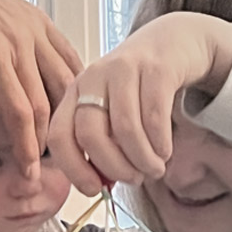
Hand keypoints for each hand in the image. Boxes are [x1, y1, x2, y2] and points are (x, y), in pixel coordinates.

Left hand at [0, 0, 81, 174]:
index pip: (19, 112)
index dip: (27, 147)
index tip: (29, 172)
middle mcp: (20, 42)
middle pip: (46, 102)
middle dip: (48, 140)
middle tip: (46, 167)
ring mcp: (34, 29)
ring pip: (64, 80)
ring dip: (66, 113)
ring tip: (63, 141)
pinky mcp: (40, 21)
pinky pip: (67, 55)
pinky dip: (73, 82)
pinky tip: (71, 103)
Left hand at [48, 12, 231, 195]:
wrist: (172, 41)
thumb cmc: (135, 89)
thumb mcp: (109, 111)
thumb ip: (100, 144)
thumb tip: (99, 185)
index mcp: (72, 94)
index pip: (59, 136)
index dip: (73, 169)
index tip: (92, 189)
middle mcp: (91, 79)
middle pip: (90, 135)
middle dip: (113, 168)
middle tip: (133, 180)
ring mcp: (122, 70)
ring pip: (125, 129)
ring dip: (141, 160)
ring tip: (153, 169)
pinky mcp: (156, 68)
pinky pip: (155, 117)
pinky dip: (160, 144)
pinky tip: (164, 152)